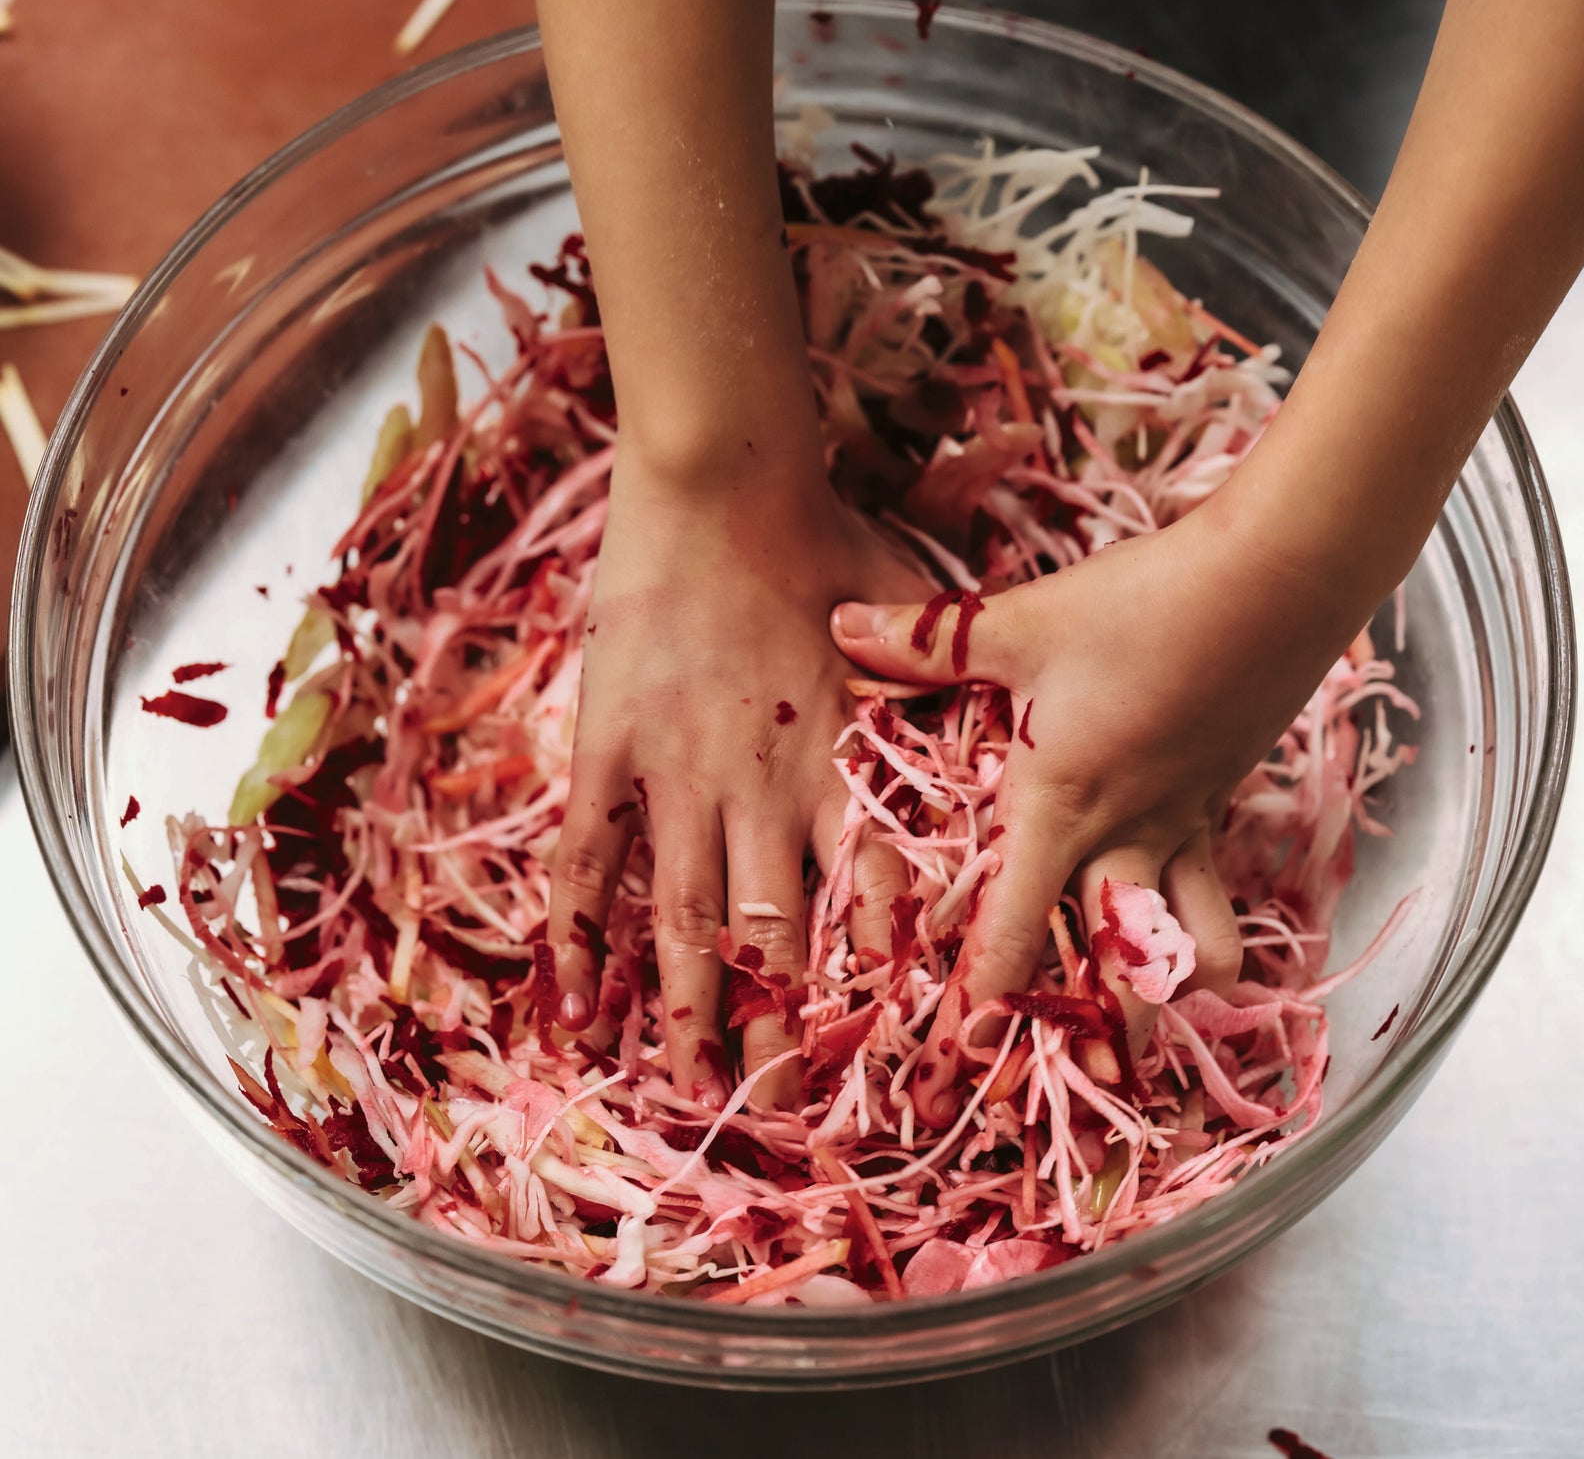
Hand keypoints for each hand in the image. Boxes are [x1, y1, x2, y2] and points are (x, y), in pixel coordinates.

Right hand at [548, 453, 928, 1109]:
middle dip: (777, 1030)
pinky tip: (572, 999)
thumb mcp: (915, 616)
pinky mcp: (611, 746)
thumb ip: (949, 685)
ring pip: (682, 915)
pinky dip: (578, 930)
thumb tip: (1002, 718)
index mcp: (843, 765)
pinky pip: (589, 853)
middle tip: (782, 1112)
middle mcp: (764, 787)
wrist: (723, 479)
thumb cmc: (824, 536)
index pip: (870, 899)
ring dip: (684, 1010)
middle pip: (772, 935)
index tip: (889, 1054)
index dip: (877, 981)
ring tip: (680, 1088)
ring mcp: (679, 772)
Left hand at [831, 498, 1355, 1125]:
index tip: (966, 1055)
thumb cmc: (1139, 608)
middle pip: (1120, 968)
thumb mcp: (1019, 623)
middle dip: (1104, 1036)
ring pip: (1191, 942)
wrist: (1277, 580)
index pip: (1014, 930)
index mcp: (1060, 807)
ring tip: (1153, 1027)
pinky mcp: (1221, 797)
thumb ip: (925, 641)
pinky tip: (1185, 924)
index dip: (987, 999)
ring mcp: (1185, 822)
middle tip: (1084, 1085)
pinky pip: (1213, 885)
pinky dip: (1203, 921)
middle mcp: (1125, 835)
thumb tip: (837, 627)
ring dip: (1174, 988)